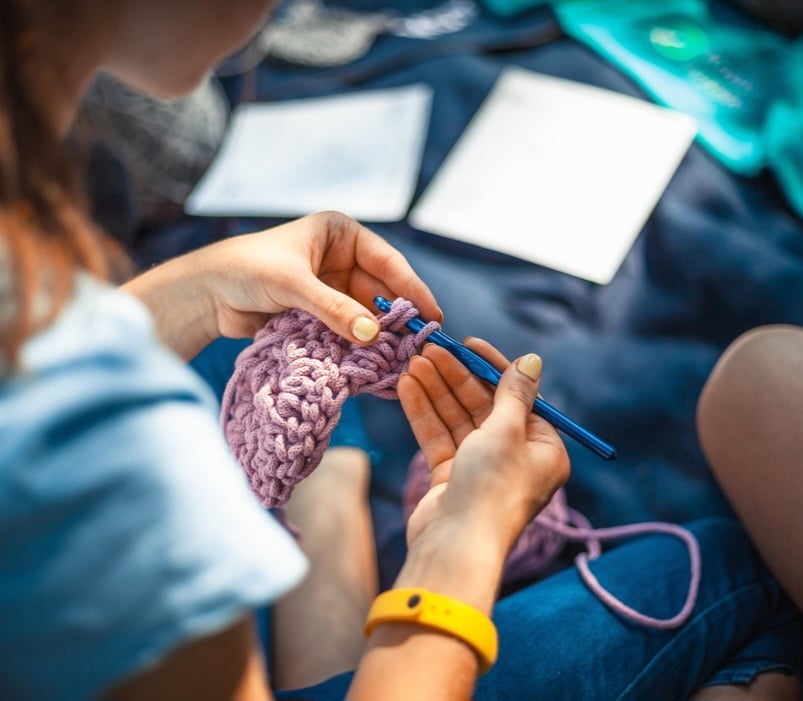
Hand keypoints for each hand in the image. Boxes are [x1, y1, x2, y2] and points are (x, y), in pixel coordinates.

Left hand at [124, 211, 440, 358]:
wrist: (206, 295)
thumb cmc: (246, 270)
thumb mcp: (293, 284)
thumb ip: (333, 309)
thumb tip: (372, 335)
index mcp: (340, 234)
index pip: (387, 262)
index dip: (412, 289)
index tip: (431, 315)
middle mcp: (341, 259)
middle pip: (380, 291)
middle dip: (397, 318)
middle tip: (419, 345)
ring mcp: (331, 289)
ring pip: (366, 315)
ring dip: (378, 337)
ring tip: (400, 361)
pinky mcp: (320, 315)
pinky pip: (347, 331)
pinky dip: (359, 347)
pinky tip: (373, 365)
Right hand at [398, 339, 569, 550]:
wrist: (456, 546)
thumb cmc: (493, 486)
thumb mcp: (507, 431)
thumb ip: (513, 393)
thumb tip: (533, 360)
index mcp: (543, 449)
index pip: (517, 397)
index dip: (491, 367)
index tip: (468, 343)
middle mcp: (515, 457)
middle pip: (483, 406)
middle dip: (456, 377)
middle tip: (431, 348)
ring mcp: (481, 468)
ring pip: (457, 420)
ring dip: (436, 390)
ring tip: (414, 361)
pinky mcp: (452, 477)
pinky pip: (439, 438)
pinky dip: (424, 413)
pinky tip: (407, 387)